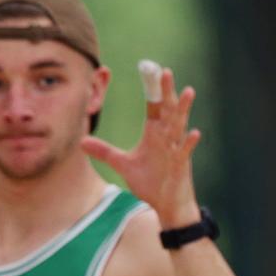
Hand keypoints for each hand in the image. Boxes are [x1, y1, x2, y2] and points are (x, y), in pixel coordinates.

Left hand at [82, 66, 201, 227]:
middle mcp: (167, 139)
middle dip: (166, 91)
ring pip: (179, 126)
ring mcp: (175, 151)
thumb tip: (81, 141)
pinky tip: (194, 132)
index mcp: (155, 135)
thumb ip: (105, 151)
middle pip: (167, 110)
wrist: (168, 205)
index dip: (152, 90)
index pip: (154, 107)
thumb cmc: (151, 183)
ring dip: (183, 110)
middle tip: (165, 71)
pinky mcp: (180, 166)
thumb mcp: (124, 164)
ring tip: (188, 92)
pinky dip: (189, 143)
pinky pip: (185, 152)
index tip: (152, 70)